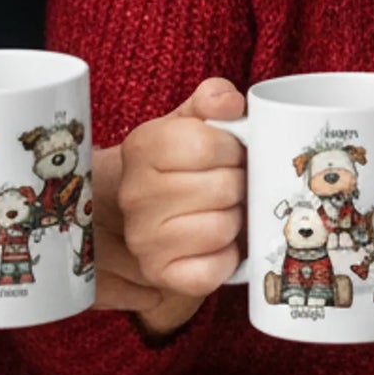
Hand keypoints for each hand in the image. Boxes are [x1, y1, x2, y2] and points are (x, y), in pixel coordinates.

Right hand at [116, 78, 247, 335]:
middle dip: (239, 183)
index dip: (232, 148)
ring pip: (223, 227)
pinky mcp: (161, 275)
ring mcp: (143, 240)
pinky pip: (215, 269)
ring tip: (222, 209)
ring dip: (235, 218)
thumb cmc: (183, 160)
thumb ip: (214, 99)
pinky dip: (228, 257)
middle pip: (223, 187)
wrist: (154, 206)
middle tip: (230, 184)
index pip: (208, 144)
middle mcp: (134, 195)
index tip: (229, 152)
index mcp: (142, 147)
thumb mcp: (194, 120)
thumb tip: (230, 104)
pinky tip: (218, 242)